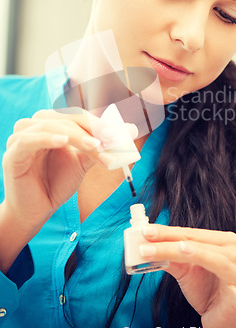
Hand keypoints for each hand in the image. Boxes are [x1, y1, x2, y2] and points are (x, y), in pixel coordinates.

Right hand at [1, 108, 117, 231]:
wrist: (37, 211)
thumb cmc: (57, 183)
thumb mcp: (83, 161)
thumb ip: (101, 145)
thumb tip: (130, 129)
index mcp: (52, 124)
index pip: (78, 116)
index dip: (100, 122)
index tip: (123, 133)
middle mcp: (36, 126)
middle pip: (67, 117)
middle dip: (92, 128)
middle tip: (112, 139)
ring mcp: (22, 137)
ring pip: (52, 126)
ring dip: (78, 135)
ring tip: (96, 147)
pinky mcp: (13, 153)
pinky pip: (30, 139)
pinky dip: (48, 137)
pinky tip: (64, 141)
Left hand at [140, 225, 235, 327]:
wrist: (225, 320)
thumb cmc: (207, 290)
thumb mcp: (185, 271)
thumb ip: (170, 257)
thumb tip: (146, 246)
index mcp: (223, 242)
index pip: (190, 233)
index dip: (167, 232)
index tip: (145, 231)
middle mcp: (235, 254)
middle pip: (198, 243)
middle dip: (170, 243)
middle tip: (146, 244)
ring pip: (215, 261)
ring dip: (196, 254)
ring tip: (180, 249)